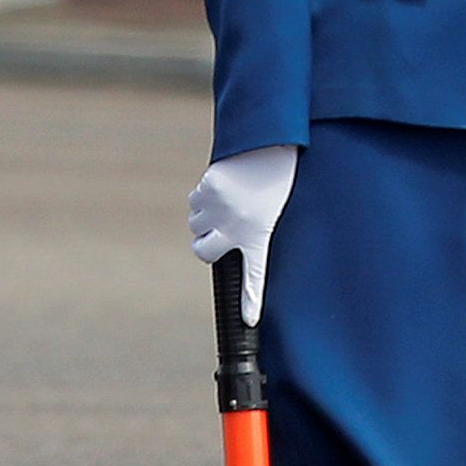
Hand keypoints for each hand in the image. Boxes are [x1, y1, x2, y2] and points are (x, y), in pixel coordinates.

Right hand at [186, 144, 299, 324]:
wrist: (270, 144)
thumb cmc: (271, 179)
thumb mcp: (269, 210)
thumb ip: (248, 230)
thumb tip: (215, 243)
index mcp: (259, 234)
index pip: (256, 275)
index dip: (252, 299)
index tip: (252, 320)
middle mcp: (238, 227)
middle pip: (203, 251)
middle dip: (206, 243)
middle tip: (218, 231)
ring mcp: (221, 209)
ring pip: (196, 223)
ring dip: (204, 215)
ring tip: (227, 200)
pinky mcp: (209, 189)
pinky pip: (194, 200)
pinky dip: (202, 195)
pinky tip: (221, 184)